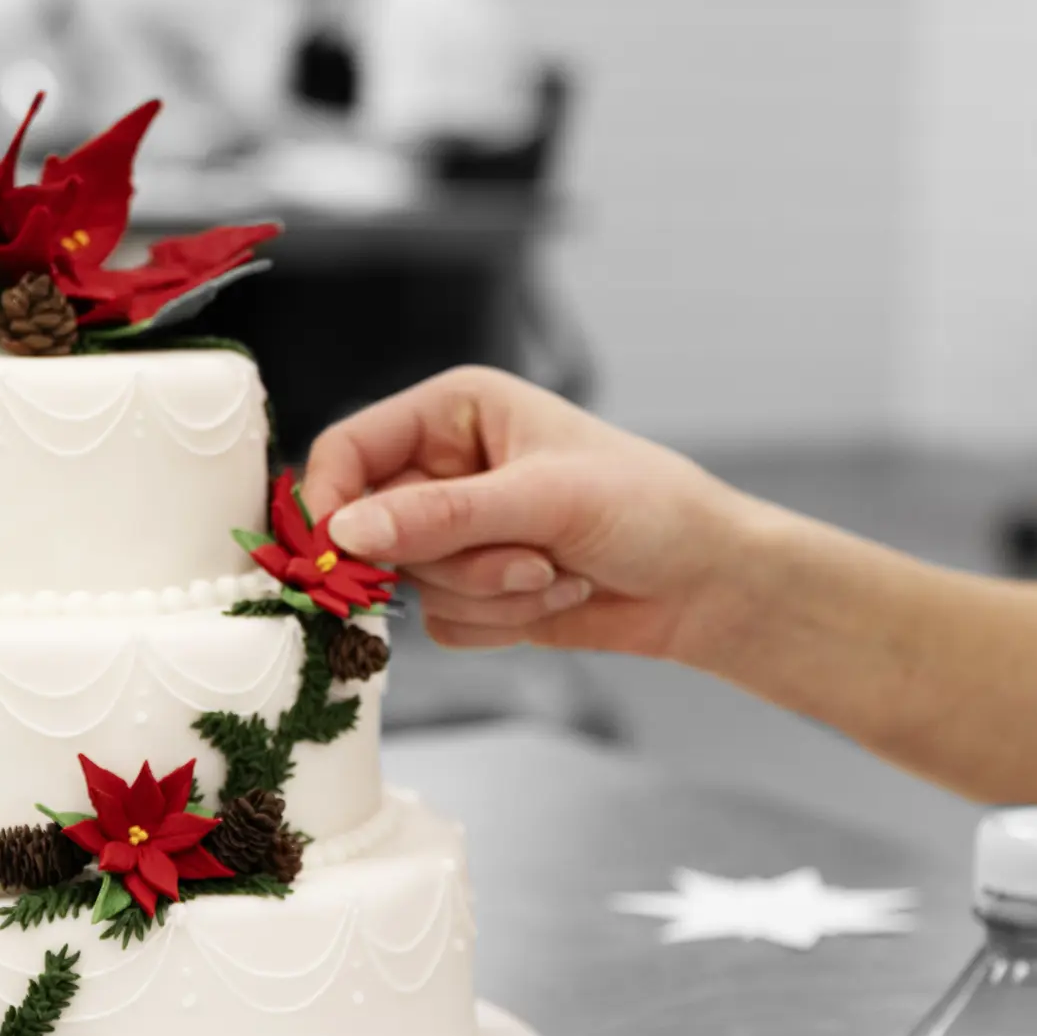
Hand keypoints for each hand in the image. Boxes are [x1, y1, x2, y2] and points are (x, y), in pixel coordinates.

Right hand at [303, 367, 757, 662]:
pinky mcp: (475, 588)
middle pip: (374, 531)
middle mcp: (446, 467)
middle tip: (529, 556)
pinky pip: (442, 624)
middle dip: (453, 559)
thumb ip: (443, 515)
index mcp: (457, 411)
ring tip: (558, 570)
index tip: (339, 555)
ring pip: (410, 586)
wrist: (704, 580)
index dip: (331, 502)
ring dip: (488, 592)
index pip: (350, 448)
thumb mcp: (545, 499)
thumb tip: (346, 532)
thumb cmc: (646, 507)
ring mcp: (458, 532)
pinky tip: (559, 594)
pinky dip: (501, 621)